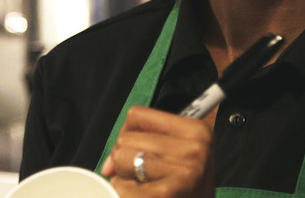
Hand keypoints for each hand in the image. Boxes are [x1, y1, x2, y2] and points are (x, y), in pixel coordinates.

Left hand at [100, 105, 214, 197]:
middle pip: (125, 139)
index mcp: (197, 131)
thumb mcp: (180, 159)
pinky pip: (122, 186)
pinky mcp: (167, 194)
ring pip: (121, 159)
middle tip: (146, 180)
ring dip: (124, 179)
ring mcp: (183, 172)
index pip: (137, 115)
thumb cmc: (187, 192)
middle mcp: (194, 148)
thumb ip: (142, 147)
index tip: (137, 154)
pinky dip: (123, 194)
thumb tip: (107, 168)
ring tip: (145, 191)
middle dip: (125, 161)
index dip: (128, 135)